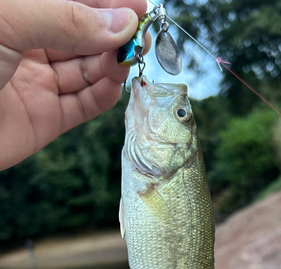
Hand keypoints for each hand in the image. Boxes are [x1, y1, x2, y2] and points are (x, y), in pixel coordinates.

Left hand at [0, 0, 149, 170]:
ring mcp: (37, 82)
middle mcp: (28, 45)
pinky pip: (83, 105)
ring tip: (129, 56)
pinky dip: (103, 94)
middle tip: (140, 33)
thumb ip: (66, 19)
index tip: (137, 5)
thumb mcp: (7, 19)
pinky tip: (116, 82)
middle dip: (113, 33)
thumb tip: (120, 23)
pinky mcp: (46, 118)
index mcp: (15, 14)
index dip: (104, 2)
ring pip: (87, 69)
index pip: (70, 3)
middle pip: (82, 35)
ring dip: (111, 62)